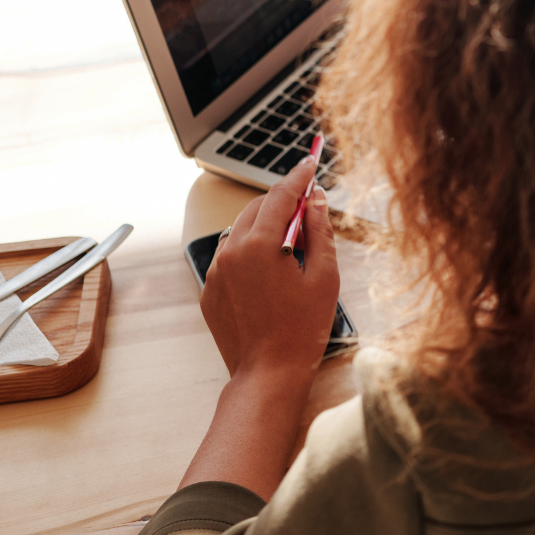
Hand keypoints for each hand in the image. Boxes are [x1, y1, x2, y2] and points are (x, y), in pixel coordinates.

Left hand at [200, 153, 340, 383]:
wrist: (268, 373)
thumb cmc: (302, 329)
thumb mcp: (324, 276)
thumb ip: (320, 232)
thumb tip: (316, 200)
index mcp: (260, 245)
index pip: (281, 195)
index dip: (299, 176)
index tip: (311, 162)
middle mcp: (231, 252)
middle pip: (257, 208)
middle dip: (283, 203)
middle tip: (310, 211)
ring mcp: (216, 272)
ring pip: (241, 231)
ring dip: (266, 227)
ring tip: (293, 249)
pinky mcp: (210, 290)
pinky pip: (231, 257)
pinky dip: (251, 252)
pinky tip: (273, 273)